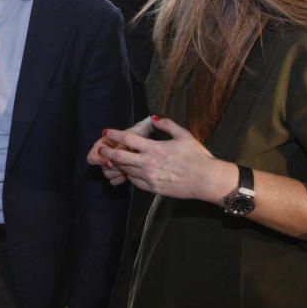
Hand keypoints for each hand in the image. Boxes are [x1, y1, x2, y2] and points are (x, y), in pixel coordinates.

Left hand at [96, 116, 234, 203]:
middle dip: (107, 153)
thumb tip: (154, 118)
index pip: (127, 139)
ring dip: (116, 165)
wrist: (206, 180)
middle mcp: (148, 163)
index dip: (114, 135)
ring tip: (110, 161)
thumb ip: (167, 125)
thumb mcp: (184, 135)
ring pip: (125, 170)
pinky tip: (128, 172)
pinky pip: (135, 182)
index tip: (106, 132)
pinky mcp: (153, 189)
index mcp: (154, 148)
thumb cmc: (197, 157)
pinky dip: (129, 176)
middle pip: (120, 157)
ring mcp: (149, 178)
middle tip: (100, 150)